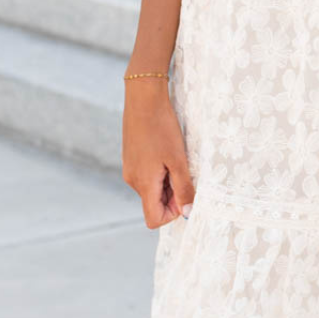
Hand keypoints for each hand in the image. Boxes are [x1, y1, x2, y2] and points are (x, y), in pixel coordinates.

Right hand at [122, 83, 195, 226]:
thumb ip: (184, 189)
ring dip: (168, 181)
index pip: (154, 219)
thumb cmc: (162, 127)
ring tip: (175, 158)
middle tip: (184, 170)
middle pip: (154, 204)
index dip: (172, 213)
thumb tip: (189, 213)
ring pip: (152, 189)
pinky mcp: (131, 158)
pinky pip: (147, 175)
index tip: (184, 192)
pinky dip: (160, 170)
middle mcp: (132, 180)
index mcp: (143, 184)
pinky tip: (166, 151)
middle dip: (172, 195)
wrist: (143, 98)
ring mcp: (130, 168)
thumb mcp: (178, 160)